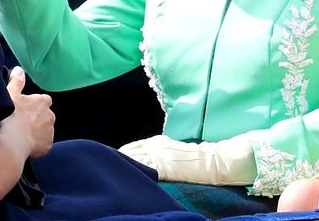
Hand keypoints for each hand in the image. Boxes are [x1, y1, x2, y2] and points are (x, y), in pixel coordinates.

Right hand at [3, 66, 54, 158]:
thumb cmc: (10, 116)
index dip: (33, 105)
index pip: (43, 101)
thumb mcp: (10, 94)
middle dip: (35, 119)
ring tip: (20, 136)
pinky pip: (42, 145)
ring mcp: (50, 131)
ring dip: (36, 133)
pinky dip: (35, 146)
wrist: (12, 141)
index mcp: (43, 102)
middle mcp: (50, 115)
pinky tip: (24, 145)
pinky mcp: (48, 146)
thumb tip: (18, 69)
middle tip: (20, 124)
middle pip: (44, 116)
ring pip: (44, 131)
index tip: (23, 110)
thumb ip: (16, 81)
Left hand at [119, 134, 255, 184]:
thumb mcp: (172, 150)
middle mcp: (156, 145)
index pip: (133, 147)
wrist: (211, 160)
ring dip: (123, 166)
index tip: (112, 161)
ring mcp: (159, 155)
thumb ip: (158, 153)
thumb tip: (144, 160)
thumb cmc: (193, 157)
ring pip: (134, 159)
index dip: (122, 155)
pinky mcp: (164, 166)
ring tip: (113, 174)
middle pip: (130, 152)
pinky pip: (144, 168)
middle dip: (119, 160)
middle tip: (107, 168)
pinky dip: (135, 171)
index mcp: (157, 140)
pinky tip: (128, 177)